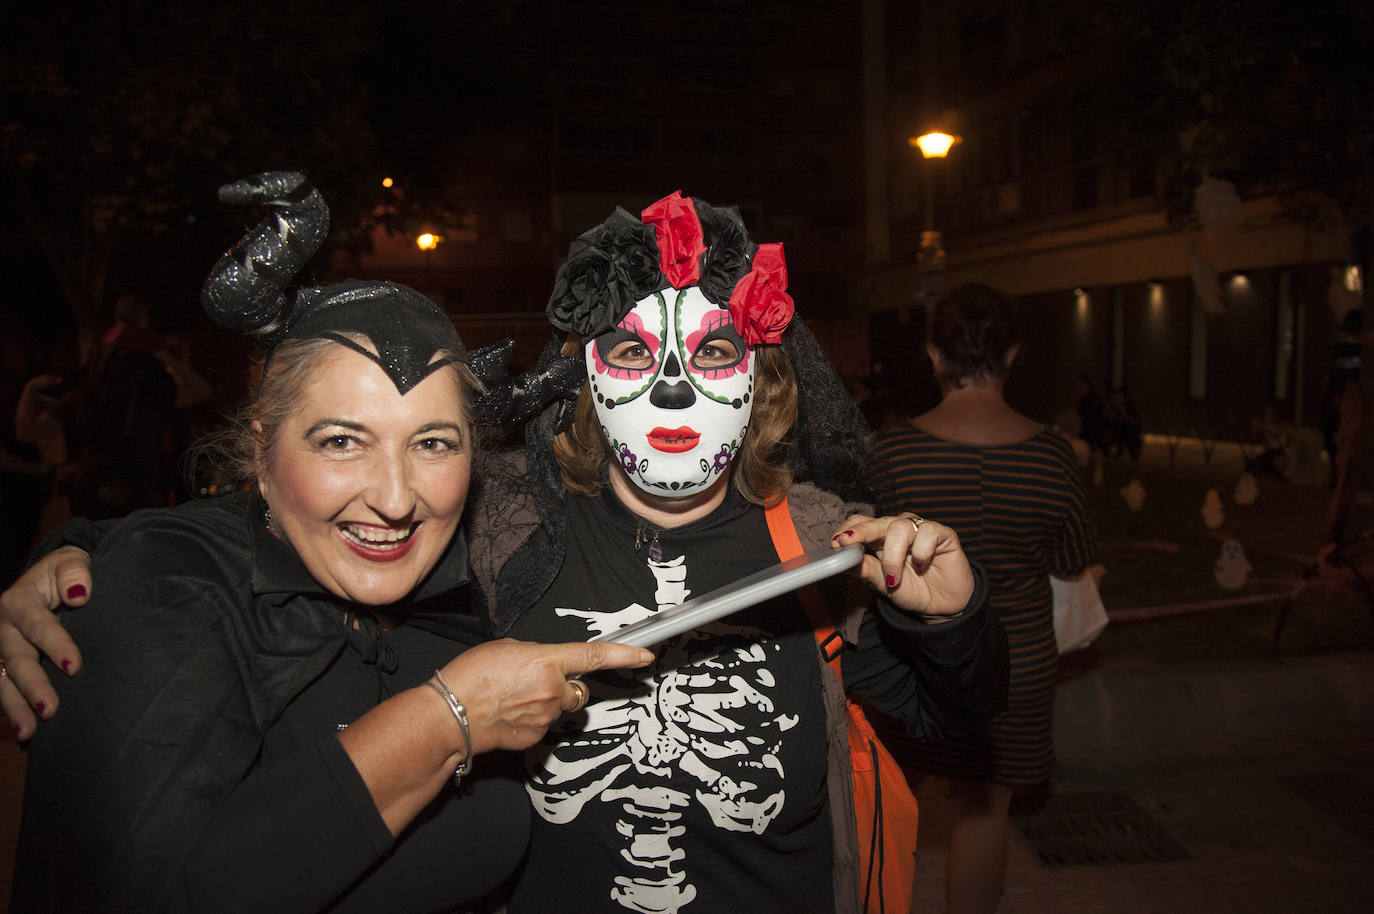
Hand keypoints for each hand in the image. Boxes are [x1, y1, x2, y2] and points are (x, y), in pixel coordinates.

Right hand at [0, 547, 90, 739]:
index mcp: (19, 601)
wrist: (52, 578)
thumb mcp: (71, 561)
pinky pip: (4, 689)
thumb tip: (79, 594)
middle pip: (17, 659)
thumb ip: (75, 572)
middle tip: (50, 709)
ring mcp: (1, 648)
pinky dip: (13, 711)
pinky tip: (25, 734)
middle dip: (32, 686)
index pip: (37, 625)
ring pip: (3, 680)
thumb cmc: (66, 572)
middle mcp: (3, 627)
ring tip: (30, 731)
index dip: (55, 644)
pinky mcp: (4, 664)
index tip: (74, 665)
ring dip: (16, 707)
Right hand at [440, 638, 653, 754]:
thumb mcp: (508, 649)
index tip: (644, 656)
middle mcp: (553, 690)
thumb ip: (537, 656)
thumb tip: (547, 666)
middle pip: (579, 689)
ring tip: (515, 699)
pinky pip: (545, 725)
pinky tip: (511, 715)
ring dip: (547, 703)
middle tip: (536, 683)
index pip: (594, 656)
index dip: (624, 655)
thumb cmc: (471, 678)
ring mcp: (547, 717)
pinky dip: (533, 719)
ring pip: (562, 708)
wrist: (450, 716)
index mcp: (547, 661)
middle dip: (566, 686)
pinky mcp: (537, 737)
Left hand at [831, 513, 973, 617]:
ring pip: (899, 528)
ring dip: (892, 557)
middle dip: (860, 532)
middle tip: (846, 543)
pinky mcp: (942, 533)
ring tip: (894, 579)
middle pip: (876, 522)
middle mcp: (898, 529)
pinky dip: (921, 551)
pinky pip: (927, 533)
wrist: (942, 606)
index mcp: (880, 538)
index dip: (847, 530)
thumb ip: (864, 569)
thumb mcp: (881, 584)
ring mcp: (919, 529)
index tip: (834, 543)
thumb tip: (840, 559)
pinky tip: (922, 564)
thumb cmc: (911, 590)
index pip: (860, 524)